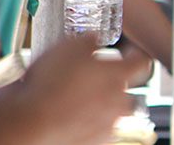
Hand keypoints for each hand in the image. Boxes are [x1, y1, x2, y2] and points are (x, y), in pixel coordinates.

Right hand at [13, 35, 145, 143]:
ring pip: (111, 112)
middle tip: (92, 80)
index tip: (130, 53)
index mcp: (118, 75)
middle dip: (112, 84)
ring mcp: (108, 125)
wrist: (31, 122)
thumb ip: (89, 41)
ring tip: (74, 101)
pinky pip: (97, 130)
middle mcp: (119, 102)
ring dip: (99, 106)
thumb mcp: (69, 47)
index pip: (141, 61)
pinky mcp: (95, 142)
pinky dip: (87, 124)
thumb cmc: (49, 85)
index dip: (135, 54)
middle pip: (126, 90)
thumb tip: (93, 39)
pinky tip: (70, 118)